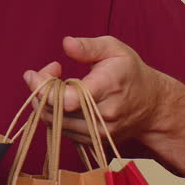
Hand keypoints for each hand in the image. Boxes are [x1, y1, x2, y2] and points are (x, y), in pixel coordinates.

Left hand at [22, 35, 173, 146]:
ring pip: (54, 123)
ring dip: (45, 102)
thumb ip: (89, 46)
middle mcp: (104, 116)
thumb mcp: (114, 49)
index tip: (32, 73)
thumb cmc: (130, 72)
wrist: (152, 105)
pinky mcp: (93, 141)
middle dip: (40, 90)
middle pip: (55, 111)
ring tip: (55, 82)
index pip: (68, 99)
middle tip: (48, 71)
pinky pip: (61, 130)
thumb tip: (67, 43)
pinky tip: (62, 98)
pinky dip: (54, 113)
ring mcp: (99, 132)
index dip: (43, 88)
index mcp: (108, 88)